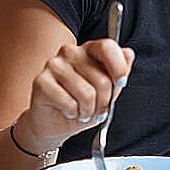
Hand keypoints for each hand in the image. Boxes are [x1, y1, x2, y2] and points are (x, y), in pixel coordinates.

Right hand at [17, 39, 134, 151]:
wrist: (54, 122)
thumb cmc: (82, 103)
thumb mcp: (108, 90)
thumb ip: (120, 71)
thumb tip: (129, 54)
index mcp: (89, 49)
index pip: (107, 47)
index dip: (119, 67)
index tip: (121, 83)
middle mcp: (71, 52)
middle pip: (102, 78)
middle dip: (104, 102)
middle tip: (98, 109)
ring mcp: (54, 65)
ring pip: (86, 93)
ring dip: (88, 111)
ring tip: (83, 112)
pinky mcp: (41, 81)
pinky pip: (68, 102)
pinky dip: (73, 113)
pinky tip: (69, 112)